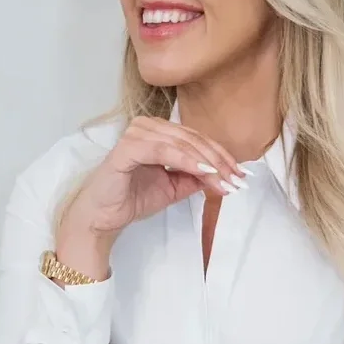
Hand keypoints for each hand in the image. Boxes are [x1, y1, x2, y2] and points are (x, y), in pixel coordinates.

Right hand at [57, 114, 246, 262]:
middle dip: (219, 161)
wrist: (102, 217)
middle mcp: (147, 126)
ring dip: (207, 162)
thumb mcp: (173, 188)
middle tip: (237, 180)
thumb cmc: (132, 199)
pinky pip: (163, 150)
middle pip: (193, 139)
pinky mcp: (127, 147)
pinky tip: (204, 172)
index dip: (221, 157)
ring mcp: (136, 134)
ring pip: (181, 143)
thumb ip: (195, 177)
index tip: (240, 176)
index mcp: (157, 131)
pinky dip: (186, 160)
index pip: (196, 139)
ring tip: (224, 180)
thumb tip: (225, 175)